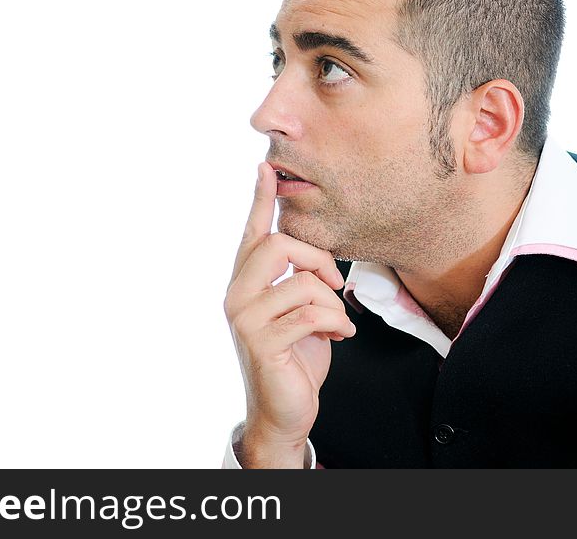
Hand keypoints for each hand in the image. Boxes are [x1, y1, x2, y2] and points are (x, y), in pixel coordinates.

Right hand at [224, 162, 355, 467]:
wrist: (285, 410)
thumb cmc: (295, 356)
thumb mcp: (297, 311)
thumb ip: (298, 280)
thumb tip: (314, 254)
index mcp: (246, 282)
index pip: (253, 233)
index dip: (260, 199)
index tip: (265, 167)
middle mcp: (237, 295)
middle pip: (279, 245)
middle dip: (319, 260)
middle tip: (335, 285)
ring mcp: (245, 319)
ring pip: (301, 281)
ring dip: (331, 303)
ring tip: (337, 323)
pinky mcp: (262, 343)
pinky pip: (311, 314)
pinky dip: (336, 324)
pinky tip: (339, 336)